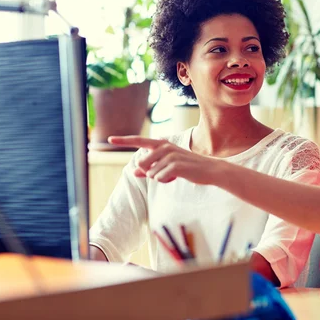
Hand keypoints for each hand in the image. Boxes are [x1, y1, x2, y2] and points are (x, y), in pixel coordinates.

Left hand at [108, 136, 224, 184]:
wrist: (209, 170)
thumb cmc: (188, 167)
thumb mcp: (167, 166)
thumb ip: (150, 167)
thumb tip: (134, 172)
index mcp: (161, 144)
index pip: (139, 141)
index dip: (123, 140)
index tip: (109, 139)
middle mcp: (164, 146)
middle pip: (141, 164)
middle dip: (149, 173)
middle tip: (166, 172)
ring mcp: (170, 155)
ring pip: (151, 174)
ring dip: (160, 178)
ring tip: (175, 174)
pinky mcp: (175, 165)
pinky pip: (159, 178)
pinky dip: (166, 181)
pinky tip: (178, 176)